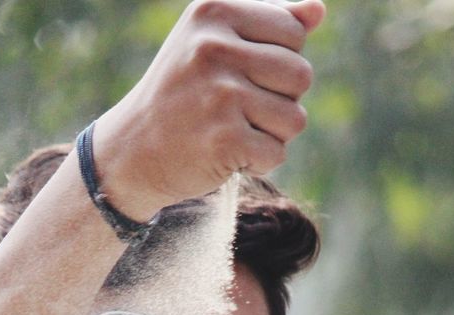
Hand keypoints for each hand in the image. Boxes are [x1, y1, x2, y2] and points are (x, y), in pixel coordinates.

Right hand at [93, 0, 325, 216]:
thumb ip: (269, 22)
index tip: (243, 74)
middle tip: (241, 109)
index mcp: (215, 11)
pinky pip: (277, 152)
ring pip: (295, 118)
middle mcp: (214, 47)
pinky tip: (230, 153)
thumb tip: (318, 10)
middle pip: (301, 75)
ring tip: (236, 130)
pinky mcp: (225, 139)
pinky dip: (260, 161)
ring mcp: (220, 94)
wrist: (134, 149)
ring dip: (273, 134)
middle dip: (281, 99)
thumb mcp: (214, 42)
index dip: (280, 60)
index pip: (294, 32)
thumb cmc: (183, 91)